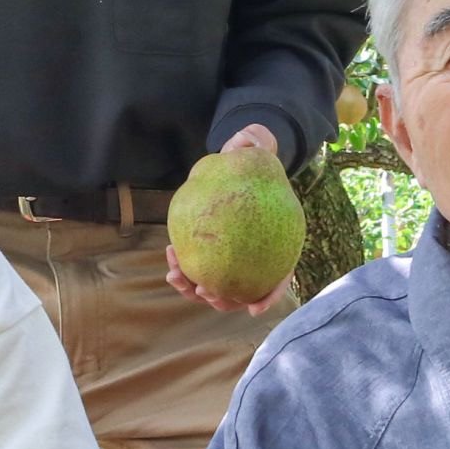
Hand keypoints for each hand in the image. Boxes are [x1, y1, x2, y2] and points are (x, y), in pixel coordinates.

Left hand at [165, 123, 289, 313]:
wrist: (233, 166)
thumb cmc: (248, 160)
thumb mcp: (254, 149)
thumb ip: (254, 144)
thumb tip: (246, 141)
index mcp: (276, 241)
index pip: (278, 276)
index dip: (268, 295)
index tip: (253, 307)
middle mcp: (254, 255)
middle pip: (242, 289)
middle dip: (222, 299)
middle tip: (205, 292)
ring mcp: (229, 257)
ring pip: (215, 285)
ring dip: (194, 289)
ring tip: (176, 277)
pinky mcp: (208, 252)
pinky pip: (196, 266)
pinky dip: (183, 268)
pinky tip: (171, 256)